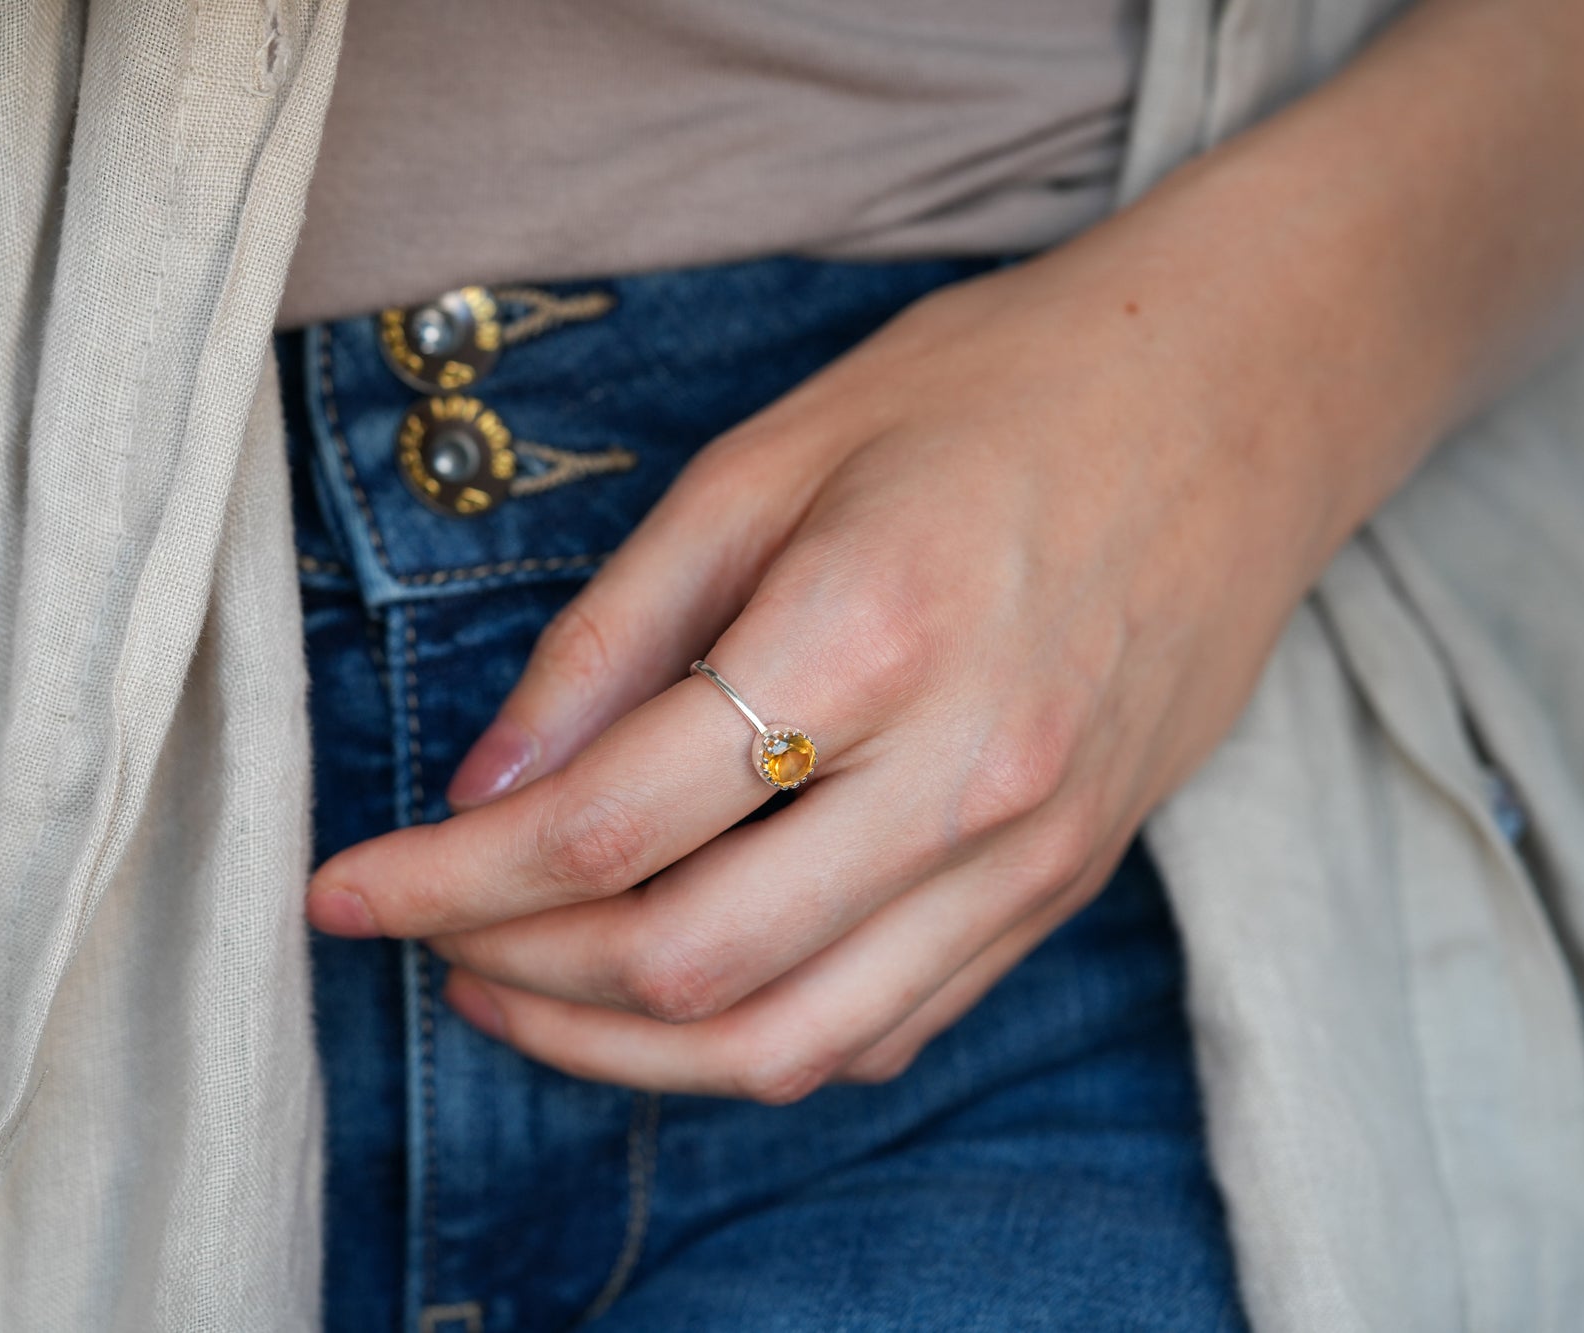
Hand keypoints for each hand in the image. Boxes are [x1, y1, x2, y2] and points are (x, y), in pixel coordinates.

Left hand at [304, 229, 1333, 1101]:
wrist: (1236, 406)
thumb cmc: (998, 393)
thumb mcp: (773, 458)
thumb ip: (619, 631)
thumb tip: (492, 787)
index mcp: (872, 632)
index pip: (610, 826)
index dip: (447, 879)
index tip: (347, 889)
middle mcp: (964, 774)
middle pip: (686, 965)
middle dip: (512, 970)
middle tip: (430, 929)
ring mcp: (1031, 850)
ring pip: (789, 1044)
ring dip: (621, 1054)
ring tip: (520, 994)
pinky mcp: (1067, 885)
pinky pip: (888, 1030)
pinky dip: (756, 1042)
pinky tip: (680, 993)